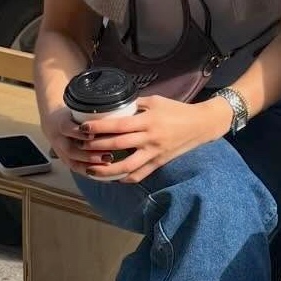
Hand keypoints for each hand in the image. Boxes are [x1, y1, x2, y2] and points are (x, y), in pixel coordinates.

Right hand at [44, 106, 113, 174]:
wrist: (54, 123)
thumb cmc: (72, 114)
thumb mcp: (77, 107)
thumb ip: (95, 109)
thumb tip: (119, 107)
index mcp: (61, 123)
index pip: (67, 128)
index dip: (79, 133)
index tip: (93, 134)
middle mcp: (59, 139)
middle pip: (71, 150)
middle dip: (90, 154)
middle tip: (109, 156)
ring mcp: (61, 152)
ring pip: (74, 162)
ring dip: (92, 165)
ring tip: (109, 165)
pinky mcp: (66, 160)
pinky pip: (77, 168)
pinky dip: (90, 172)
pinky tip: (104, 174)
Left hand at [74, 95, 231, 183]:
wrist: (201, 125)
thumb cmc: (177, 110)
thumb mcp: (156, 101)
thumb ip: (135, 105)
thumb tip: (115, 107)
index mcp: (148, 121)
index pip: (118, 125)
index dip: (99, 127)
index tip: (83, 127)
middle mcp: (149, 138)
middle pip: (117, 146)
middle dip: (95, 147)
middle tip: (80, 146)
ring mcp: (154, 153)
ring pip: (126, 166)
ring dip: (105, 170)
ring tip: (90, 169)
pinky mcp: (159, 162)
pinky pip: (139, 174)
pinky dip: (124, 178)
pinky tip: (113, 178)